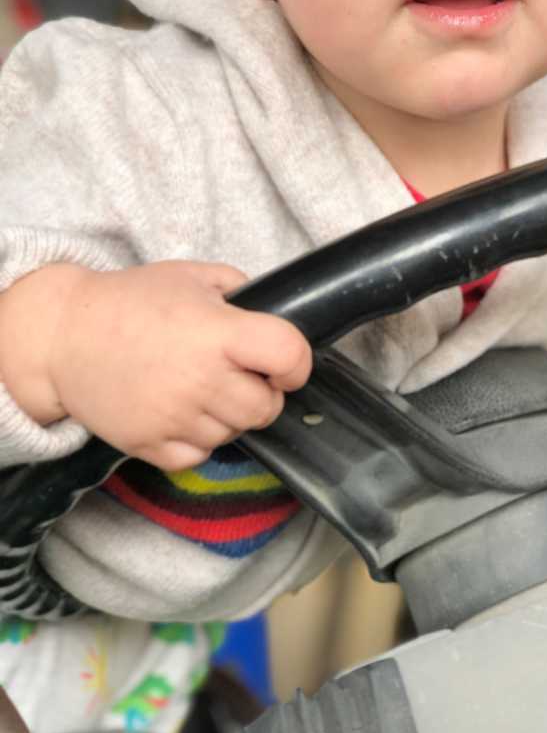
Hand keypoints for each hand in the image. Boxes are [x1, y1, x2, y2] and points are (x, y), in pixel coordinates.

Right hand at [0, 260, 310, 470]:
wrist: (64, 336)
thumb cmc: (130, 301)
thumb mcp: (192, 276)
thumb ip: (240, 290)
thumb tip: (275, 313)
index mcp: (218, 333)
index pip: (289, 356)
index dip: (297, 362)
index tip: (285, 362)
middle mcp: (201, 379)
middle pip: (266, 407)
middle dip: (264, 393)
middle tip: (243, 375)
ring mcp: (174, 417)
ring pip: (234, 434)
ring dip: (230, 415)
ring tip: (204, 387)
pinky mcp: (149, 445)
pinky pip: (198, 456)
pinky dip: (199, 439)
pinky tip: (184, 410)